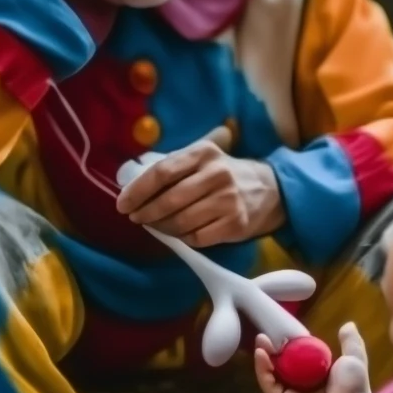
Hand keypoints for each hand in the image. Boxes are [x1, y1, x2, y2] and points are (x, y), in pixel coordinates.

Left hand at [117, 126, 285, 246]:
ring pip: (181, 222)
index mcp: (203, 153)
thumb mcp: (201, 159)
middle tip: (136, 218)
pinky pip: (198, 238)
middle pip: (169, 200)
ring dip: (162, 228)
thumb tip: (133, 186)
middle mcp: (217, 174)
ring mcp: (228, 200)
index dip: (138, 191)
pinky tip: (180, 233)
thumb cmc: (223, 174)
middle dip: (146, 213)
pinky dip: (183, 238)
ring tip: (156, 226)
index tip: (122, 204)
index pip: (162, 172)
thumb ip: (172, 166)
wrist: (269, 190)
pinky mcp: (235, 224)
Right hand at [255, 323, 372, 392]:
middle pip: (281, 363)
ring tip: (261, 339)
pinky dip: (262, 369)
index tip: (282, 329)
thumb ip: (350, 342)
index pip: (297, 356)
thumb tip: (347, 325)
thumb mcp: (354, 359)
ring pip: (272, 373)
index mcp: (317, 374)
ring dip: (264, 356)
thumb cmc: (354, 389)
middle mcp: (302, 384)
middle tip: (266, 333)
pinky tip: (260, 353)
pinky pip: (269, 384)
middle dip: (273, 348)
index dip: (288, 343)